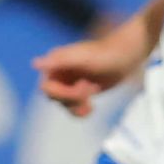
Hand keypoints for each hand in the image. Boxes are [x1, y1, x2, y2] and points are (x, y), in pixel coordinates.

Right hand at [31, 31, 147, 115]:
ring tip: (90, 105)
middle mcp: (61, 72)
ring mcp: (71, 82)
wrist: (129, 54)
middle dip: (71, 100)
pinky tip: (91, 108)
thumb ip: (60, 60)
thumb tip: (34, 63)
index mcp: (56, 62)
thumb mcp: (83, 57)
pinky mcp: (81, 90)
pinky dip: (80, 111)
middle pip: (54, 97)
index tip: (81, 90)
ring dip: (76, 107)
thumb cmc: (107, 52)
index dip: (61, 93)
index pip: (46, 87)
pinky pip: (73, 106)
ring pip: (63, 104)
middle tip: (90, 91)